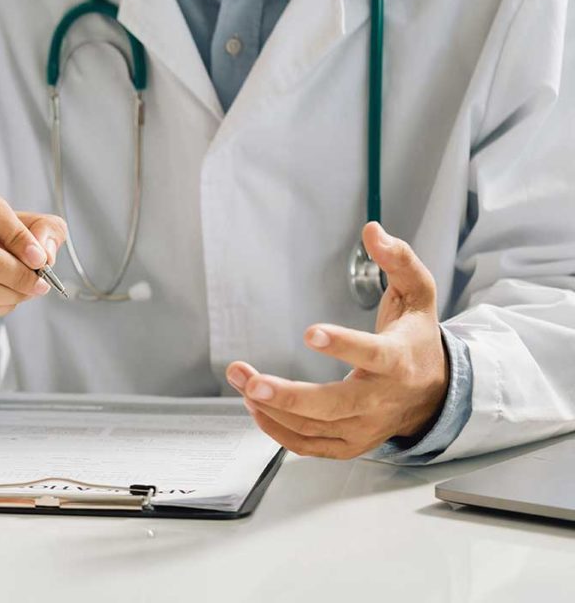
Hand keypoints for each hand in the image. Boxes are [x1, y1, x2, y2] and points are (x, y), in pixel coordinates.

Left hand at [226, 222, 448, 459]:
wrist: (435, 394)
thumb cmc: (417, 341)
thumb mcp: (418, 295)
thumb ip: (398, 261)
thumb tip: (373, 230)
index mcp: (399, 361)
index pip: (373, 355)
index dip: (342, 345)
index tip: (310, 331)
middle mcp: (381, 399)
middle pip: (334, 405)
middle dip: (288, 396)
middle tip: (251, 380)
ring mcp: (365, 427)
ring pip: (314, 427)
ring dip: (271, 408)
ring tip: (241, 380)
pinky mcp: (350, 444)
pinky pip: (309, 446)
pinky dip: (278, 431)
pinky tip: (255, 407)